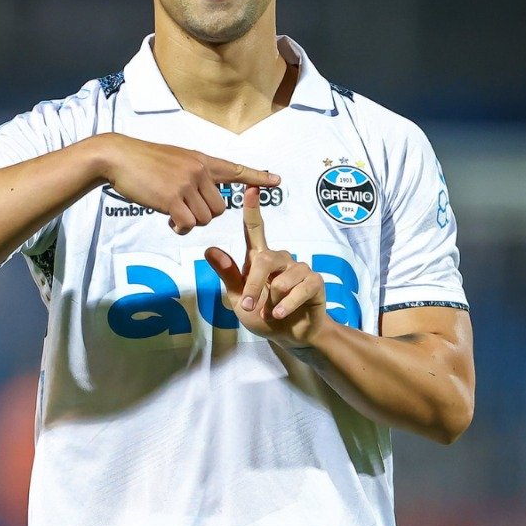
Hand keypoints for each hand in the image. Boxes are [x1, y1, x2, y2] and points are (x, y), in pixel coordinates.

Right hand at [94, 133, 278, 234]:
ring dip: (190, 221)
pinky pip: (189, 224)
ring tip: (173, 213)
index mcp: (202, 161)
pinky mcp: (173, 198)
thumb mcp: (177, 159)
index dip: (257, 177)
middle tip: (184, 210)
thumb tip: (203, 196)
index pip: (235, 169)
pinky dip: (180, 227)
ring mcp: (187, 184)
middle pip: (219, 208)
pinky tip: (169, 220)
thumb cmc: (144, 161)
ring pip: (205, 218)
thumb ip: (194, 174)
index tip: (277, 180)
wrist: (118, 157)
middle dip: (204, 214)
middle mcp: (200, 171)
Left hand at [203, 186, 327, 347]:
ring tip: (272, 313)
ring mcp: (300, 269)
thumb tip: (209, 250)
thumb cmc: (263, 314)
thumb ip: (228, 275)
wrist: (290, 336)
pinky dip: (287, 305)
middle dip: (254, 285)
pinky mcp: (316, 282)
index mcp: (260, 259)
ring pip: (282, 278)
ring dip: (272, 301)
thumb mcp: (238, 300)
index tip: (250, 189)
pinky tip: (281, 314)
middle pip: (265, 259)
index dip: (252, 209)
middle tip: (247, 305)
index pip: (255, 229)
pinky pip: (301, 289)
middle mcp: (281, 259)